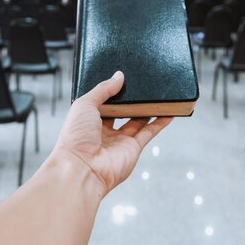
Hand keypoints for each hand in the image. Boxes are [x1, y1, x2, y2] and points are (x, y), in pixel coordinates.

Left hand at [54, 71, 172, 194]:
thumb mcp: (84, 104)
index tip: (123, 79)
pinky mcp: (133, 149)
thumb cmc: (75, 137)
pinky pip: (149, 132)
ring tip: (158, 95)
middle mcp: (104, 131)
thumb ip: (103, 89)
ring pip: (138, 121)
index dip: (112, 92)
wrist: (81, 168)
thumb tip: (119, 76)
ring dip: (148, 109)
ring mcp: (120, 140)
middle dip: (132, 100)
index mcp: (89, 120)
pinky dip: (160, 123)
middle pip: (122, 111)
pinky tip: (168, 112)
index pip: (103, 102)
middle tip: (142, 85)